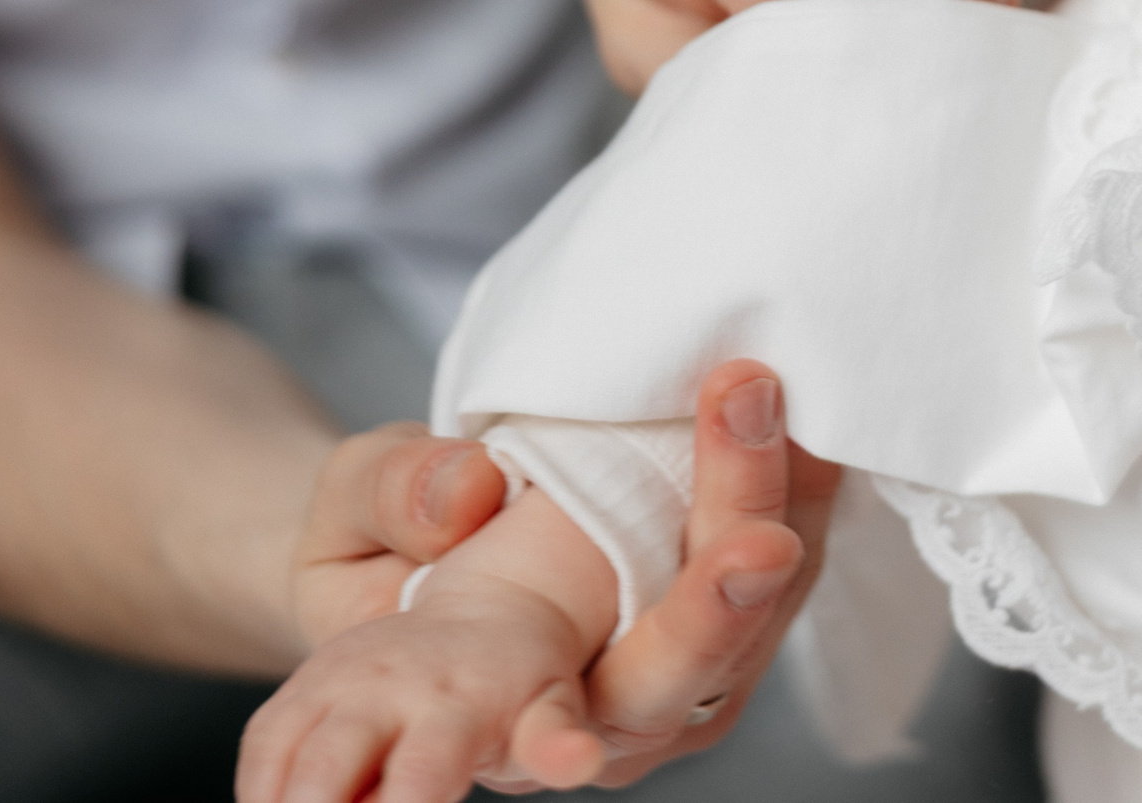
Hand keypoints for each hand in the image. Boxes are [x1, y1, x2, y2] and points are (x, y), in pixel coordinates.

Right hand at [289, 362, 836, 782]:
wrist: (425, 551)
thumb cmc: (374, 557)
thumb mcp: (344, 517)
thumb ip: (390, 499)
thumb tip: (470, 492)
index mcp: (497, 713)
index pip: (547, 734)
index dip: (559, 740)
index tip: (571, 748)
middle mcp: (609, 714)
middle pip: (683, 665)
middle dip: (717, 580)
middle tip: (743, 485)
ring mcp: (687, 666)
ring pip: (757, 603)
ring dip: (773, 492)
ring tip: (762, 393)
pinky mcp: (738, 600)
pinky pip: (785, 547)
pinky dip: (797, 477)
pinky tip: (797, 403)